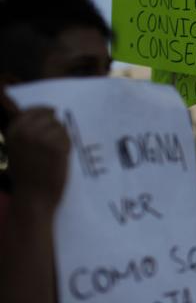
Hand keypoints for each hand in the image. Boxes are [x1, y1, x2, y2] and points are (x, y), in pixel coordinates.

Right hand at [1, 89, 69, 209]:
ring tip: (54, 155)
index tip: (52, 114)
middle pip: (50, 117)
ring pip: (61, 127)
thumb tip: (51, 111)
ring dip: (62, 138)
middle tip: (52, 144)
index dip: (45, 111)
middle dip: (55, 128)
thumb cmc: (27, 175)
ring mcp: (41, 138)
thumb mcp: (18, 149)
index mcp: (14, 131)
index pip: (34, 110)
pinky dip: (67, 147)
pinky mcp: (57, 146)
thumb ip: (29, 131)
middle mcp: (26, 132)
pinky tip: (59, 159)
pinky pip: (68, 138)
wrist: (33, 198)